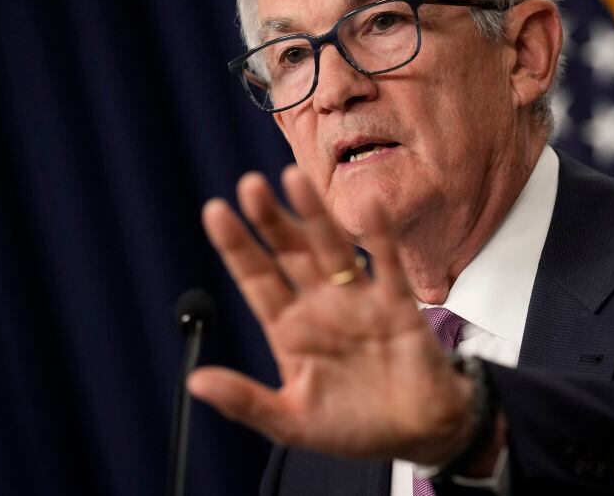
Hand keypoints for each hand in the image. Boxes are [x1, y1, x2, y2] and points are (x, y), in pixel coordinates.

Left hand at [188, 165, 474, 463]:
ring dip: (314, 216)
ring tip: (293, 180)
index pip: (256, 279)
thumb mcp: (291, 422)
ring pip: (331, 248)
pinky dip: (380, 235)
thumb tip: (194, 382)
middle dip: (270, 220)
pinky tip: (370, 205)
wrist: (419, 434)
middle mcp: (320, 305)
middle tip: (250, 185)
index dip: (236, 246)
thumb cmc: (354, 427)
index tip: (215, 210)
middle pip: (289, 253)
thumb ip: (245, 401)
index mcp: (290, 329)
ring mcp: (358, 300)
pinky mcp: (397, 304)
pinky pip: (387, 263)